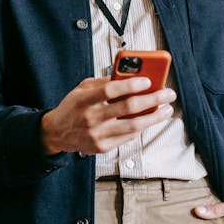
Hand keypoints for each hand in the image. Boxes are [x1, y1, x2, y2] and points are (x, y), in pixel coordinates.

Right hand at [40, 76, 175, 154]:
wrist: (57, 132)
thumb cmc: (73, 107)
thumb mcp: (82, 88)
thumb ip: (103, 82)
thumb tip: (129, 76)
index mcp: (84, 99)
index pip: (110, 90)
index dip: (131, 84)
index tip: (148, 80)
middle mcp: (91, 118)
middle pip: (128, 108)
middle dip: (152, 99)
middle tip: (167, 94)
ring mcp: (98, 134)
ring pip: (133, 125)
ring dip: (154, 117)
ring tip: (166, 109)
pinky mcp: (103, 147)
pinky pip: (129, 136)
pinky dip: (142, 127)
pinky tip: (150, 119)